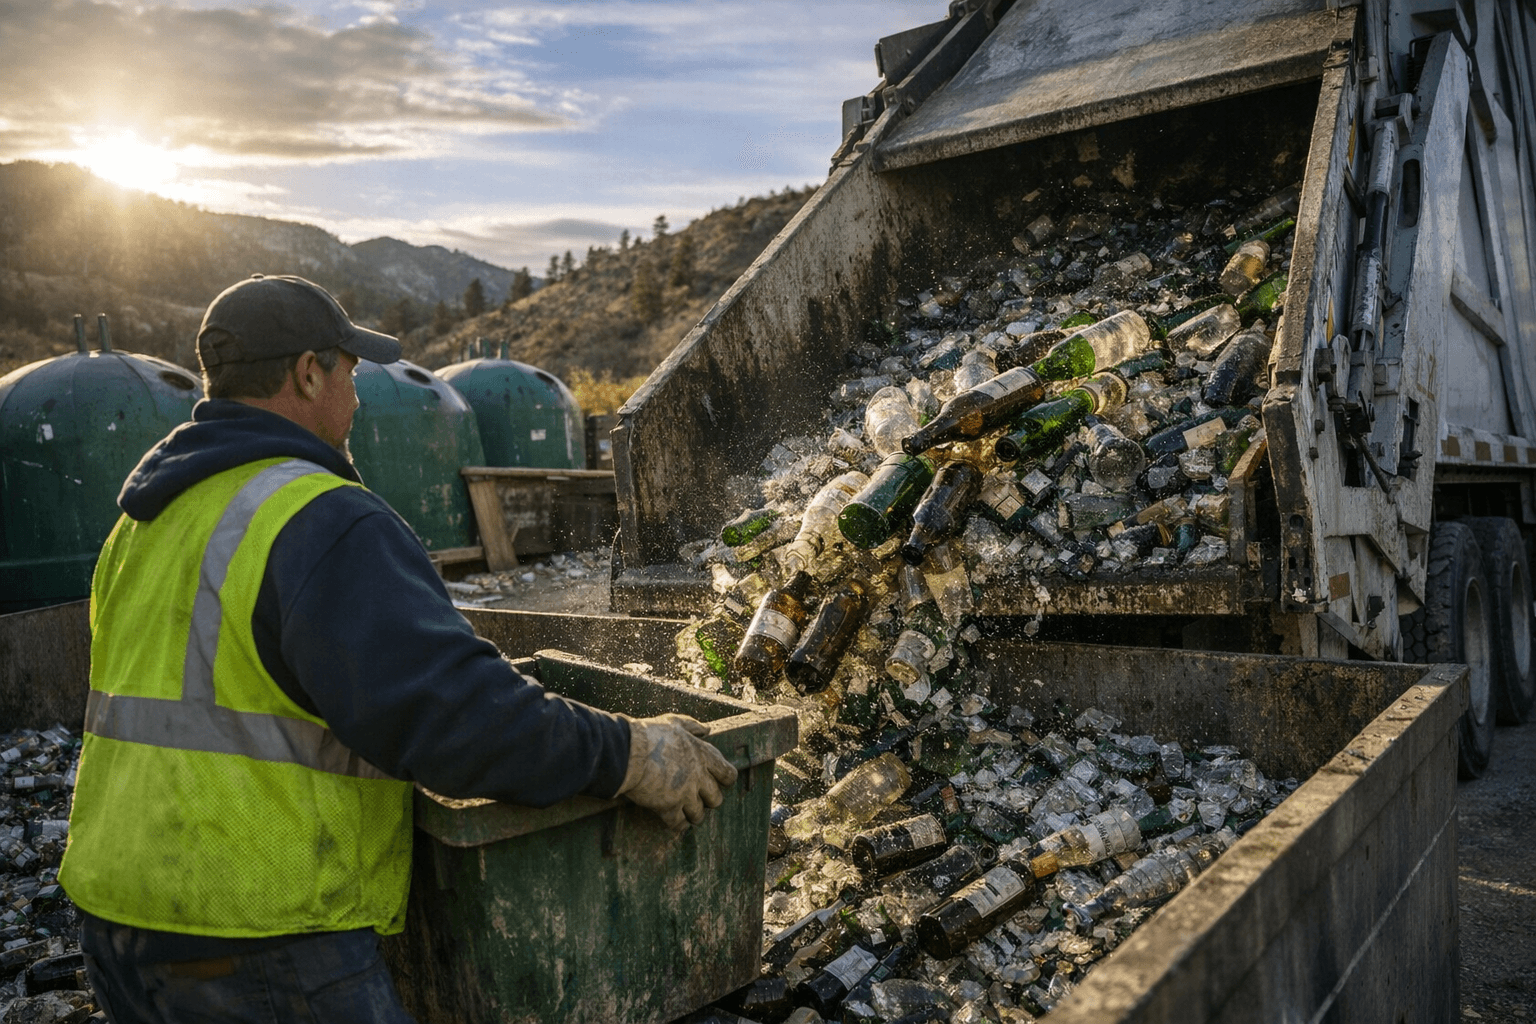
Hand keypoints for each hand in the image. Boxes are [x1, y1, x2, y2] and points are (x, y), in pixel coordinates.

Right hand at [617, 714, 737, 829]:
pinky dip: (676, 824)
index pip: (728, 774)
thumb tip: (707, 729)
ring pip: (699, 814)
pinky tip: (671, 819)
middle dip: (708, 800)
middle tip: (698, 797)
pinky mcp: (669, 808)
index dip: (725, 780)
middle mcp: (699, 777)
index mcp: (703, 755)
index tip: (718, 781)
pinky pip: (679, 824)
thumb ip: (692, 726)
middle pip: (716, 799)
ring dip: (692, 814)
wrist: (628, 753)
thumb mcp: (674, 723)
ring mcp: (685, 794)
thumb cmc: (649, 735)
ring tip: (684, 811)